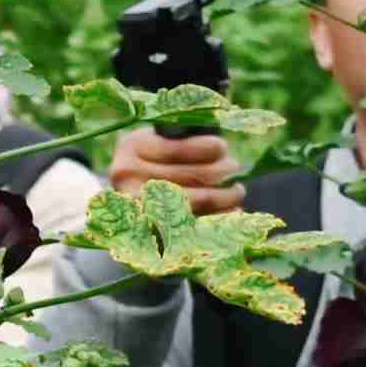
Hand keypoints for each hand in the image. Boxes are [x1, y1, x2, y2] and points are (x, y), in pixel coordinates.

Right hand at [108, 126, 241, 216]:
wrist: (128, 194)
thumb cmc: (151, 161)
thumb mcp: (155, 139)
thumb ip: (182, 136)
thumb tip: (221, 143)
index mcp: (131, 148)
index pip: (177, 149)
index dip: (208, 147)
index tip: (222, 147)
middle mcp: (129, 179)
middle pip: (193, 175)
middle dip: (222, 170)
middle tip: (234, 167)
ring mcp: (141, 207)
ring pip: (200, 199)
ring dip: (228, 194)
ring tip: (236, 189)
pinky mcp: (157, 230)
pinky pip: (200, 223)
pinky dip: (222, 217)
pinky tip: (232, 211)